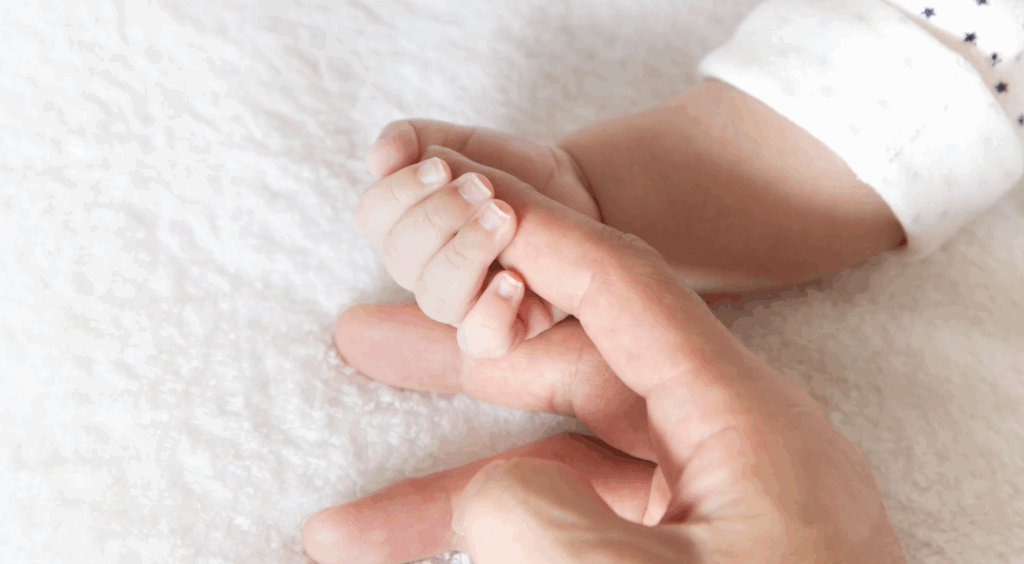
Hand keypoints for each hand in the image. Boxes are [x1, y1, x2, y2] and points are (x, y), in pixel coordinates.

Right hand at [303, 149, 905, 562]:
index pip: (624, 288)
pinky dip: (509, 532)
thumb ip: (544, 523)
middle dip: (458, 362)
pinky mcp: (688, 551)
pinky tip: (437, 552)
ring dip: (455, 484)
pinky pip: (583, 520)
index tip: (459, 204)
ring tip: (348, 522)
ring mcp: (706, 505)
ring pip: (561, 461)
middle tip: (362, 341)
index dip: (536, 238)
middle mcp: (726, 444)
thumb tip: (487, 494)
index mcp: (743, 419)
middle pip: (573, 367)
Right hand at [356, 120, 598, 357]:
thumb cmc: (508, 171)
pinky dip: (492, 312)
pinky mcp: (505, 325)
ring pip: (436, 300)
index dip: (398, 192)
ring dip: (466, 254)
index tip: (440, 166)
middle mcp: (424, 271)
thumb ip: (414, 139)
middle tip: (483, 187)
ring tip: (505, 217)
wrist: (570, 194)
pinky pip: (481, 341)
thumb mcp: (462, 143)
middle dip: (439, 216)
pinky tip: (514, 279)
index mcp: (403, 227)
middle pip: (401, 258)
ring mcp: (462, 303)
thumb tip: (378, 158)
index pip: (372, 218)